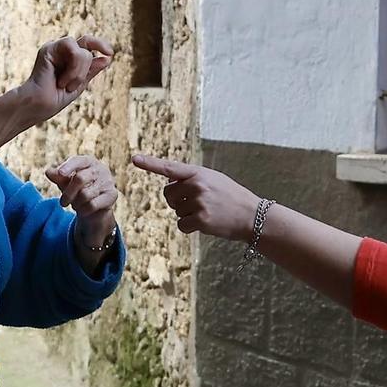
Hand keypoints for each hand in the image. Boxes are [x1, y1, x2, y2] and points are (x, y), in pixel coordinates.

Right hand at [20, 35, 114, 119]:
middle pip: (87, 41)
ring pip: (83, 50)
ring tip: (67, 85)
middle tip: (108, 54)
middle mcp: (61, 51)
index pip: (87, 46)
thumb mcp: (79, 84)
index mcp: (68, 58)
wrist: (38, 105)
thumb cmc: (54, 99)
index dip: (101, 45)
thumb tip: (108, 58)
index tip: (110, 54)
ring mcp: (55, 48)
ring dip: (80, 72)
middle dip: (99, 45)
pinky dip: (73, 68)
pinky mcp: (49, 48)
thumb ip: (91, 70)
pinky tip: (62, 81)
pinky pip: (73, 50)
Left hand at [44, 155, 118, 219]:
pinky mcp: (112, 195)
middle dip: (68, 193)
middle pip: (80, 179)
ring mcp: (108, 182)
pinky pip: (93, 205)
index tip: (60, 173)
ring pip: (85, 195)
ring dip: (76, 203)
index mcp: (89, 162)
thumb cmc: (78, 190)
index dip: (69, 166)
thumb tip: (48, 172)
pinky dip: (84, 210)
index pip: (78, 161)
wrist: (95, 208)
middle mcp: (101, 169)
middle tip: (62, 203)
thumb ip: (58, 177)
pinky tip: (83, 211)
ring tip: (75, 205)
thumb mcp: (66, 183)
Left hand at [130, 154, 260, 240]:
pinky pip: (181, 225)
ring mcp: (198, 202)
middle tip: (196, 204)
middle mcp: (197, 185)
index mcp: (199, 172)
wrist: (252, 215)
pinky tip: (205, 223)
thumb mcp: (214, 180)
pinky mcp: (200, 220)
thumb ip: (192, 179)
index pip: (170, 167)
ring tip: (207, 212)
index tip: (134, 159)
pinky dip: (190, 227)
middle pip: (168, 194)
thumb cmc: (232, 197)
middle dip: (176, 201)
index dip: (150, 163)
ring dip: (186, 215)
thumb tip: (170, 184)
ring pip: (176, 211)